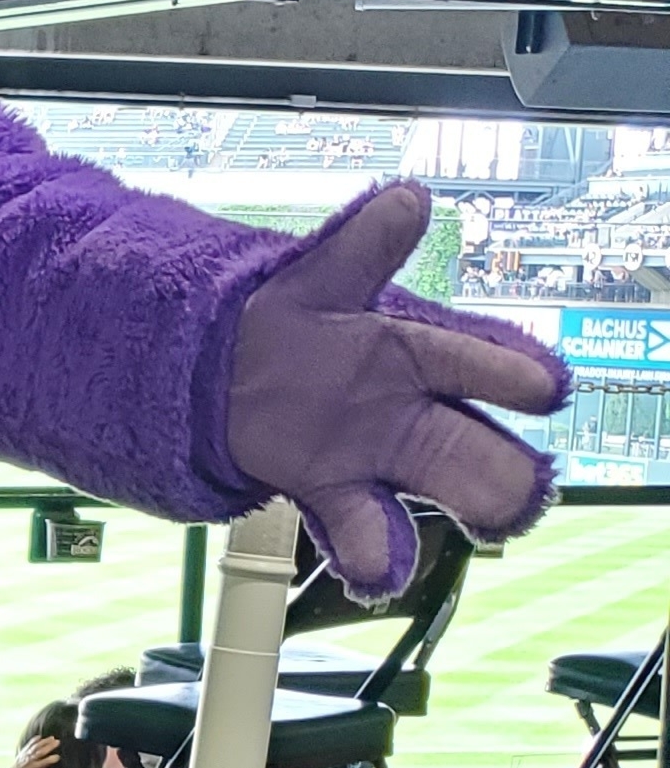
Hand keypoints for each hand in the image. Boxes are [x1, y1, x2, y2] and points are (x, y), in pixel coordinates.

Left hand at [223, 185, 563, 596]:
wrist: (224, 365)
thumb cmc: (294, 321)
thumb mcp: (323, 275)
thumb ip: (365, 243)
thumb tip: (408, 198)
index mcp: (417, 352)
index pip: (475, 362)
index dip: (511, 374)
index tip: (545, 388)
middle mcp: (413, 411)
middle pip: (478, 445)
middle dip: (510, 469)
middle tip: (528, 488)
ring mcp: (379, 459)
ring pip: (442, 491)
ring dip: (468, 510)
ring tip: (485, 527)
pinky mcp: (335, 494)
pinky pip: (366, 530)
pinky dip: (377, 554)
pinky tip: (381, 569)